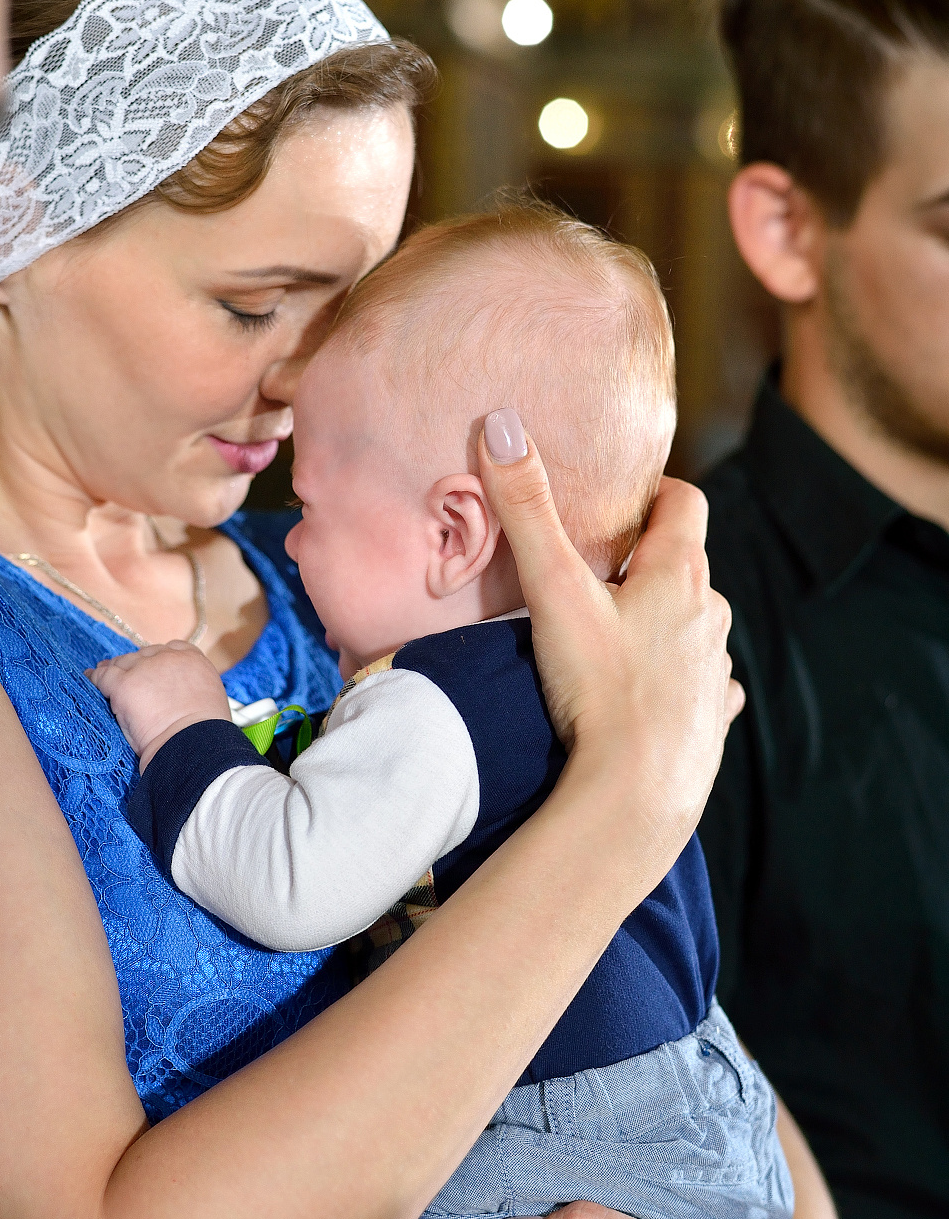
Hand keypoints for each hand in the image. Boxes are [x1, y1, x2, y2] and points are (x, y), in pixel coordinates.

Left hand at [87, 641, 229, 769]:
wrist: (193, 746)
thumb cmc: (202, 734)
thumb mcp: (208, 700)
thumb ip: (192, 688)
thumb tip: (178, 696)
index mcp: (193, 659)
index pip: (171, 649)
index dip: (157, 660)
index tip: (150, 670)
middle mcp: (168, 657)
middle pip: (144, 654)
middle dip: (135, 667)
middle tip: (126, 680)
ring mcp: (145, 668)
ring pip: (122, 663)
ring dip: (115, 672)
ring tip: (103, 678)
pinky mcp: (124, 684)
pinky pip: (103, 676)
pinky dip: (95, 678)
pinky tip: (90, 680)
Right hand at [478, 414, 742, 866]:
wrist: (636, 794)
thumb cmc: (599, 688)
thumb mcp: (552, 591)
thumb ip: (526, 509)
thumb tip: (503, 424)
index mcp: (680, 574)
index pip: (685, 501)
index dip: (654, 492)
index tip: (616, 503)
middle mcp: (711, 614)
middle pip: (685, 564)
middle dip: (643, 562)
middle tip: (591, 572)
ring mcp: (716, 670)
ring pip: (693, 624)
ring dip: (659, 621)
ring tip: (608, 638)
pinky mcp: (712, 719)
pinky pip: (702, 684)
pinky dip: (677, 677)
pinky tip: (645, 694)